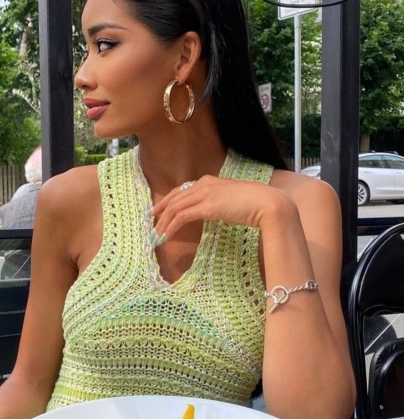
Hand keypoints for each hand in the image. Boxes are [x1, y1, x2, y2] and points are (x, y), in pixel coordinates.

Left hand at [151, 176, 290, 242]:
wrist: (267, 203)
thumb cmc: (255, 204)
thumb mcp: (232, 201)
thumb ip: (219, 204)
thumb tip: (213, 213)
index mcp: (209, 181)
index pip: (181, 191)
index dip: (167, 201)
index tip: (157, 212)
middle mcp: (204, 184)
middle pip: (174, 199)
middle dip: (160, 213)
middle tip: (151, 226)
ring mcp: (205, 194)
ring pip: (175, 208)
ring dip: (163, 223)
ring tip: (156, 236)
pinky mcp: (207, 206)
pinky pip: (181, 217)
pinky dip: (171, 228)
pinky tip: (167, 237)